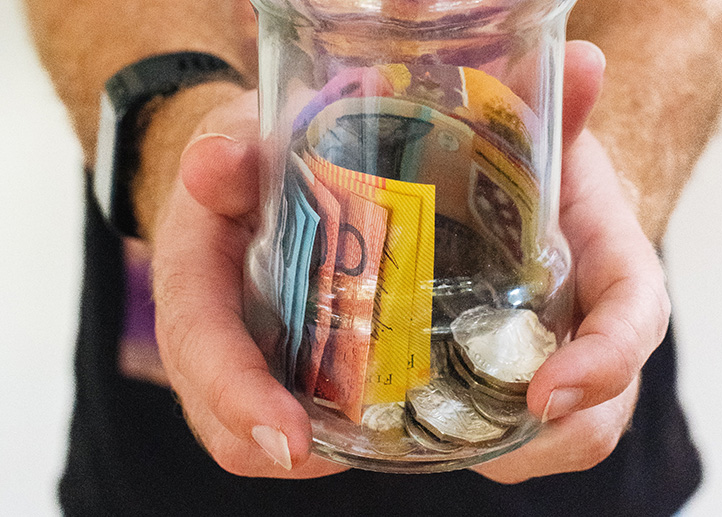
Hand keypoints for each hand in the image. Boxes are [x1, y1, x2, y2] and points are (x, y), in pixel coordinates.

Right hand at [150, 90, 346, 478]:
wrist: (235, 179)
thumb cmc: (238, 163)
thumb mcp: (234, 142)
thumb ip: (228, 150)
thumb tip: (217, 160)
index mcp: (189, 278)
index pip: (202, 345)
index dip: (240, 395)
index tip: (289, 438)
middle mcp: (202, 335)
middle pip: (223, 418)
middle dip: (282, 446)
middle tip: (361, 449)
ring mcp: (235, 357)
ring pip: (254, 435)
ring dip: (313, 449)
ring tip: (378, 437)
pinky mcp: (268, 367)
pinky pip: (287, 418)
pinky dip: (326, 432)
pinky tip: (375, 416)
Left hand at [472, 44, 670, 482]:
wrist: (538, 206)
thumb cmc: (549, 178)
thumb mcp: (549, 140)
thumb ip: (561, 108)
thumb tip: (582, 61)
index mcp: (616, 268)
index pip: (634, 321)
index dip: (604, 361)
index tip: (550, 391)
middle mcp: (596, 328)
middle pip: (600, 406)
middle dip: (548, 435)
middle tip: (477, 442)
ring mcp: (562, 362)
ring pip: (557, 435)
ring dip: (507, 451)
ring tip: (434, 441)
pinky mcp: (521, 382)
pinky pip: (516, 436)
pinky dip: (481, 443)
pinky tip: (423, 431)